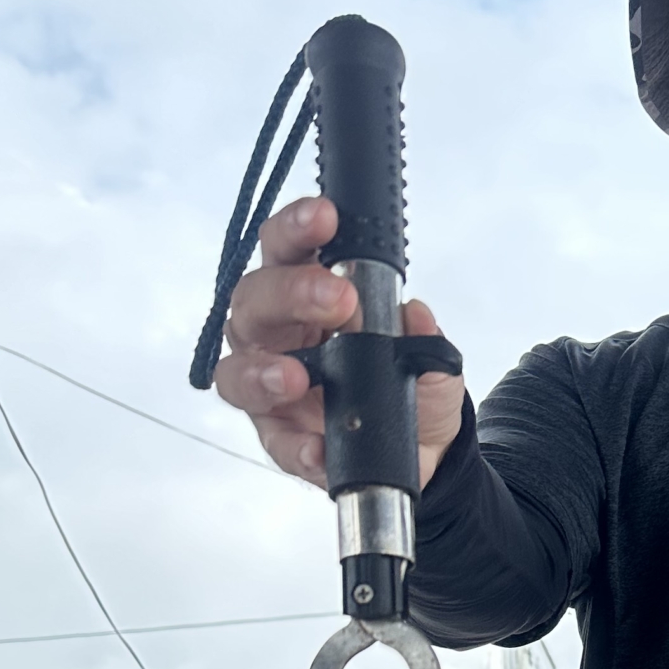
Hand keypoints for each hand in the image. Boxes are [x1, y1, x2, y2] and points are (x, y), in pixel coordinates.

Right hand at [213, 195, 464, 488]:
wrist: (425, 450)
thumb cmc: (409, 385)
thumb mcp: (430, 358)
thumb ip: (424, 338)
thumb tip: (414, 316)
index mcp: (307, 295)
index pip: (287, 250)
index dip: (296, 229)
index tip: (324, 218)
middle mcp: (277, 334)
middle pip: (254, 300)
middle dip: (290, 292)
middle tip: (338, 299)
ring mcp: (268, 387)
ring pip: (238, 369)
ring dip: (263, 370)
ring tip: (297, 378)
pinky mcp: (277, 438)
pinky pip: (274, 442)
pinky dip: (296, 446)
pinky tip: (318, 448)